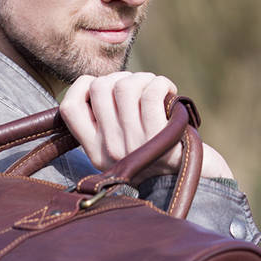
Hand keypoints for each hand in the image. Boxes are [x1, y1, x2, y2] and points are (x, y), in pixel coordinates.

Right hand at [58, 72, 233, 179]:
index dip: (83, 85)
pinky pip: (151, 93)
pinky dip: (161, 84)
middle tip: (138, 89)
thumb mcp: (122, 146)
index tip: (105, 88)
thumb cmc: (158, 154)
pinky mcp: (159, 139)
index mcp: (94, 151)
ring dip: (143, 78)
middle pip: (99, 88)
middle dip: (121, 77)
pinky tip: (169, 92)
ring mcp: (133, 145)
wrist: (191, 182)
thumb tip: (98, 83)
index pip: (69, 108)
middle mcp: (109, 151)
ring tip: (155, 89)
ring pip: (124, 87)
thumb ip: (106, 123)